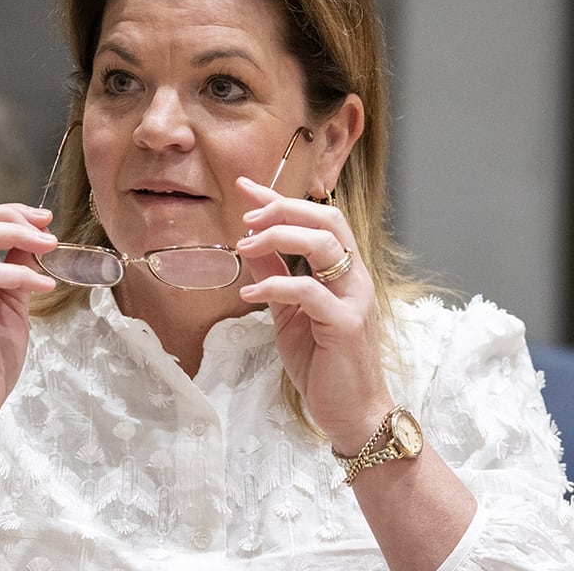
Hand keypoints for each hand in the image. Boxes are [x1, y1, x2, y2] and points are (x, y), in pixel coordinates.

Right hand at [0, 203, 57, 448]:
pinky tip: (45, 285)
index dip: (5, 212)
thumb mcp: (9, 308)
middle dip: (8, 213)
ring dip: (14, 232)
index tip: (42, 220)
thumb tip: (33, 243)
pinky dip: (22, 274)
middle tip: (46, 224)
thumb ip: (15, 273)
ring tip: (48, 245)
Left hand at [233, 178, 392, 452]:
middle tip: (246, 218)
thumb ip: (275, 278)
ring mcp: (354, 298)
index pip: (317, 220)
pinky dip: (275, 285)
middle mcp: (353, 277)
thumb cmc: (323, 363)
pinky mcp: (346, 324)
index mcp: (342, 272)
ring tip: (244, 246)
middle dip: (283, 209)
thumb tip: (250, 247)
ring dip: (278, 238)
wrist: (351, 412)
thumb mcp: (289, 314)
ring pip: (324, 245)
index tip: (245, 187)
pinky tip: (250, 292)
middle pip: (327, 220)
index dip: (280, 199)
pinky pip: (310, 291)